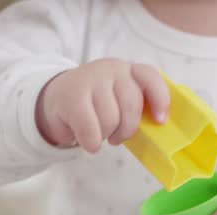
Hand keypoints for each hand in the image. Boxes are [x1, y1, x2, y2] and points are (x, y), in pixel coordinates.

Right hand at [36, 59, 169, 152]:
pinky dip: (91, 142)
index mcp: (130, 71)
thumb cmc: (96, 104)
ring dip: (106, 135)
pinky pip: (90, 129)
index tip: (160, 121)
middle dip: (127, 129)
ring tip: (98, 132)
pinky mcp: (72, 96)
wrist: (56, 98)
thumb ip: (137, 106)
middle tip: (117, 137)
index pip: (151, 78)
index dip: (160, 100)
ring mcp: (91, 79)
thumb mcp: (119, 98)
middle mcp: (112, 69)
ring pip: (111, 119)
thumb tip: (156, 126)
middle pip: (131, 105)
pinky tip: (89, 141)